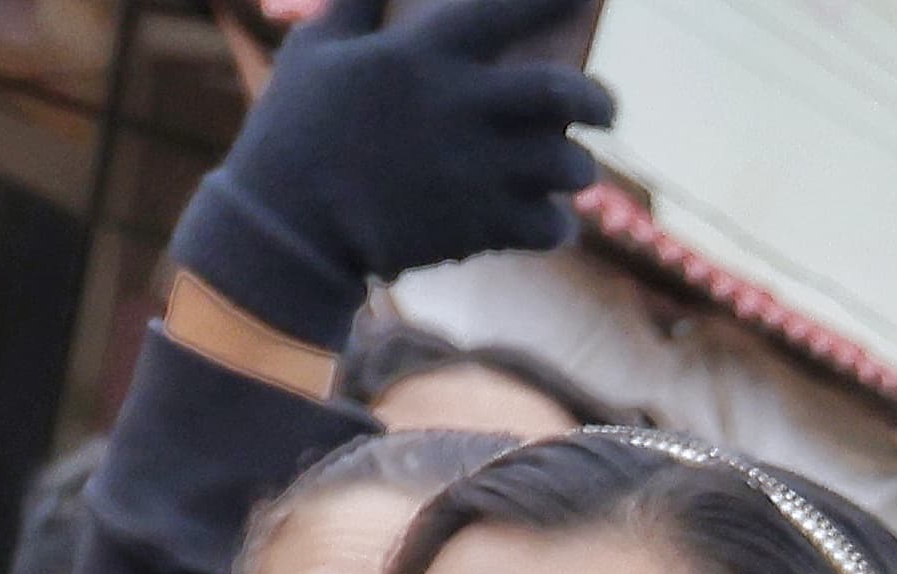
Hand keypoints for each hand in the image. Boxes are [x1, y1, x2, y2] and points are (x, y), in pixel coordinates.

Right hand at [169, 0, 615, 351]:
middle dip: (599, 99)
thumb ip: (360, 3)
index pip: (503, 10)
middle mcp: (461, 108)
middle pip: (565, 93)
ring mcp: (478, 171)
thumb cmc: (298, 127)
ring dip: (577, 168)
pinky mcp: (483, 228)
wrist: (290, 225)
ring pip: (571, 166)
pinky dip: (558, 224)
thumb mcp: (320, 47)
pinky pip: (554, 226)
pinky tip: (545, 218)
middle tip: (605, 109)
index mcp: (422, 55)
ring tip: (564, 170)